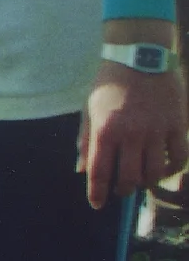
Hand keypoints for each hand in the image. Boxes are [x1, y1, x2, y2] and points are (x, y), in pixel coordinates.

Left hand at [84, 52, 188, 207]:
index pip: (99, 172)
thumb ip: (85, 141)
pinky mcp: (177, 125)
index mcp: (105, 130)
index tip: (96, 204)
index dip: (97, 193)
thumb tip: (81, 170)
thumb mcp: (90, 109)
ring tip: (142, 180)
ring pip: (155, 173)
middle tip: (121, 190)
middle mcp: (131, 133)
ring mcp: (156, 130)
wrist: (140, 56)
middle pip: (129, 179)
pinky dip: (172, 169)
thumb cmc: (109, 84)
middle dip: (123, 191)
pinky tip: (164, 168)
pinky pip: (178, 157)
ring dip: (147, 183)